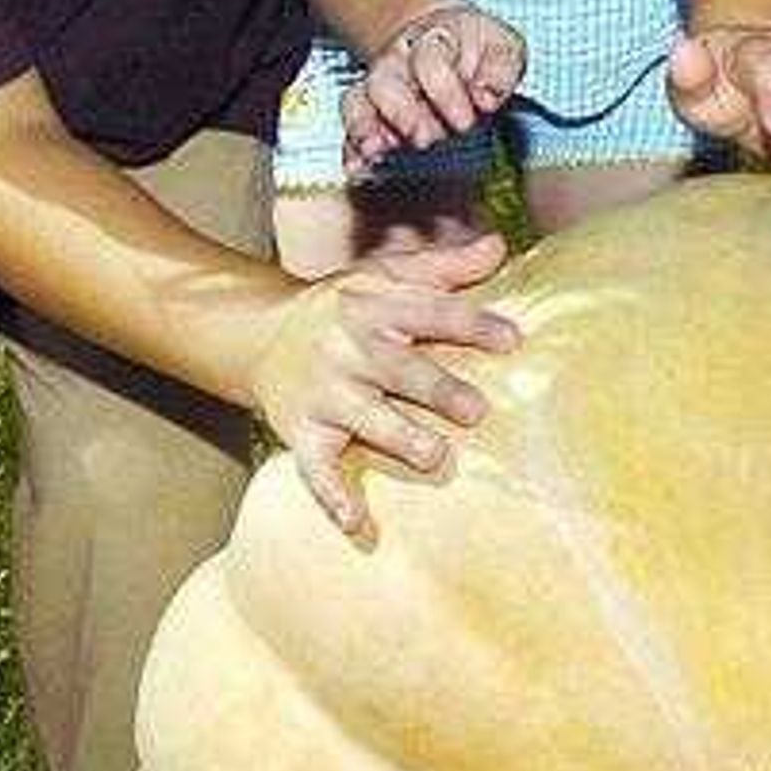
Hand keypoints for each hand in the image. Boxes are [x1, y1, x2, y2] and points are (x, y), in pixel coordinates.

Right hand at [244, 233, 521, 541]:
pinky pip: (316, 468)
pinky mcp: (303, 433)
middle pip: (398, 368)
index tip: (511, 339)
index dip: (470, 324)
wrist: (258, 335)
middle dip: (436, 388)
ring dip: (397, 437)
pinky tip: (358, 524)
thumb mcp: (385, 275)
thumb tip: (498, 246)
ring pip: (363, 417)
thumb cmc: (343, 308)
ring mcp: (325, 394)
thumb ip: (443, 267)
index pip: (429, 312)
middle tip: (476, 410)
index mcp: (375, 308)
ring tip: (433, 455)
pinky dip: (333, 498)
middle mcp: (349, 350)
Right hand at [344, 0, 524, 171]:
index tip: (466, 120)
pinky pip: (351, 129)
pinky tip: (356, 168)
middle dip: (403, 114)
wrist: (448, 39)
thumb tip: (486, 99)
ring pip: (356, 101)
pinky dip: (351, 150)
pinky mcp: (370, 113)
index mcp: (432, 40)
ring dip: (366, 129)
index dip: (445, 91)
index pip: (429, 60)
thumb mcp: (503, 46)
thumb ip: (502, 68)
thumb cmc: (478, 48)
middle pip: (384, 82)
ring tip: (376, 151)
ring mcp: (379, 87)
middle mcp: (398, 62)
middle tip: (425, 138)